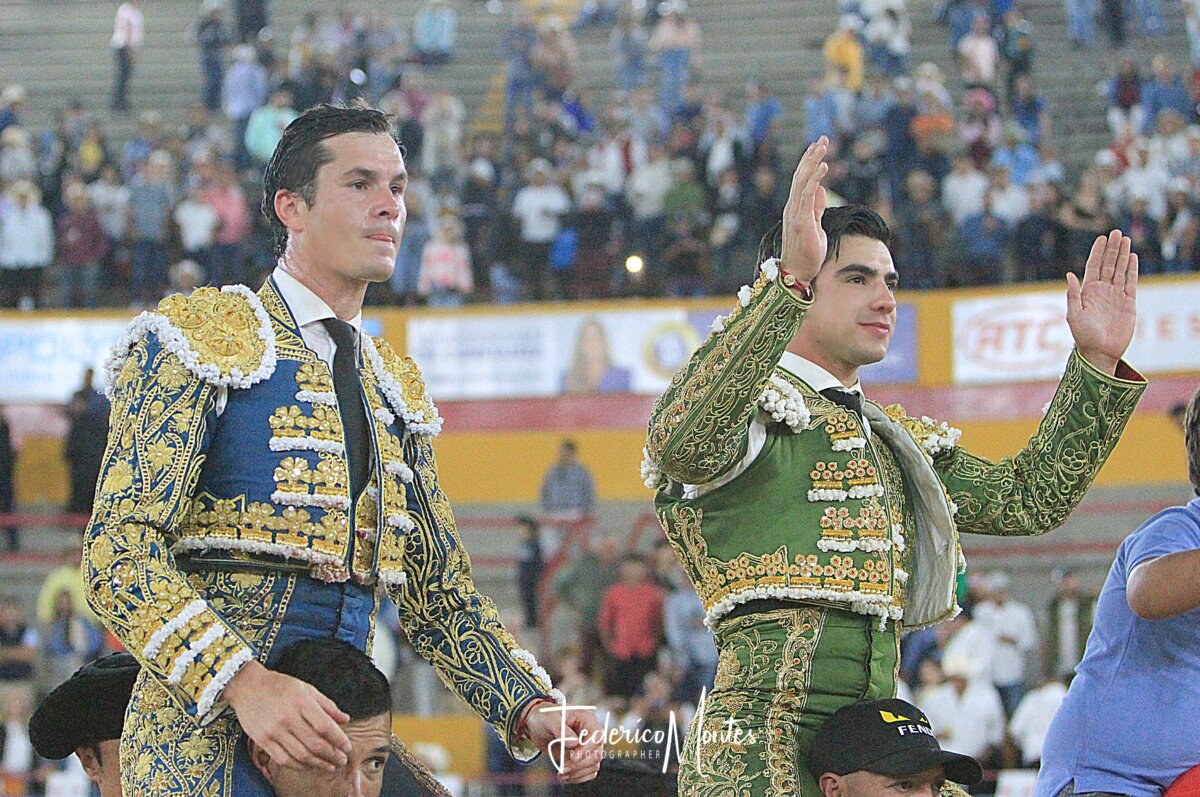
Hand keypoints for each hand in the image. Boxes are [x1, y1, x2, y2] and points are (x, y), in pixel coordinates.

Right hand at [223, 660, 351, 771]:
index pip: (324, 726)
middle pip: (314, 744)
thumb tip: (345, 719)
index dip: (338, 739)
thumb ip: (326, 705)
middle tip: (342, 760)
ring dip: (318, 764)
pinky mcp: (262, 740)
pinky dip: (298, 766)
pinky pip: (283, 759)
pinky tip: (309, 766)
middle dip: (332, 755)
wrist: (247, 686)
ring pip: (300, 755)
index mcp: (301, 702)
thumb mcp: (306, 688)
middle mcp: (287, 717)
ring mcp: (273, 731)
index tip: (347, 747)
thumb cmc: (279, 685)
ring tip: (329, 766)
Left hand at [523, 703, 603, 784]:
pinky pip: (589, 772)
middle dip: (580, 765)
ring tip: (561, 774)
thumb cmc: (544, 717)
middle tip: (562, 769)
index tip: (573, 758)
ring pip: (594, 765)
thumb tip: (574, 743)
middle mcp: (590, 733)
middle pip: (597, 753)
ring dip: (578, 773)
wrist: (537, 726)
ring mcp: (588, 747)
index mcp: (586, 719)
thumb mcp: (549, 719)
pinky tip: (565, 777)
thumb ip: (561, 729)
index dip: (587, 748)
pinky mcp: (583, 758)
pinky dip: (578, 777)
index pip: (597, 735)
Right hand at [779, 136, 829, 284]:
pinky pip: (807, 194)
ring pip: (803, 180)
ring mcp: (795, 213)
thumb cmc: (807, 253)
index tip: (818, 147)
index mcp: (796, 208)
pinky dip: (814, 178)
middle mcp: (793, 207)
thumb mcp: (815, 226)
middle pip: (801, 175)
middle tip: (822, 138)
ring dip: (812, 161)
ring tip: (822, 145)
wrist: (797, 273)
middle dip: (811, 155)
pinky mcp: (801, 220)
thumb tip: (822, 191)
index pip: (801, 180)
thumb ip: (817, 208)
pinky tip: (822, 166)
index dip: (809, 162)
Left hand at [1066, 229, 1137, 375]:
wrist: (1100, 353)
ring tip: (1126, 239)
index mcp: (1087, 292)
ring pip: (1120, 271)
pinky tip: (1133, 258)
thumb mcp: (1074, 315)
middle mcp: (1102, 291)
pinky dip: (1132, 270)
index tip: (1102, 238)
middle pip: (1108, 265)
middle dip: (1112, 249)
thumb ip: (1073, 295)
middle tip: (1117, 232)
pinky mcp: (1128, 303)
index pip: (1093, 267)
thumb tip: (1069, 274)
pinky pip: (1131, 283)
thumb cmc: (1083, 337)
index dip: (1098, 252)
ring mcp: (1116, 296)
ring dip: (1123, 255)